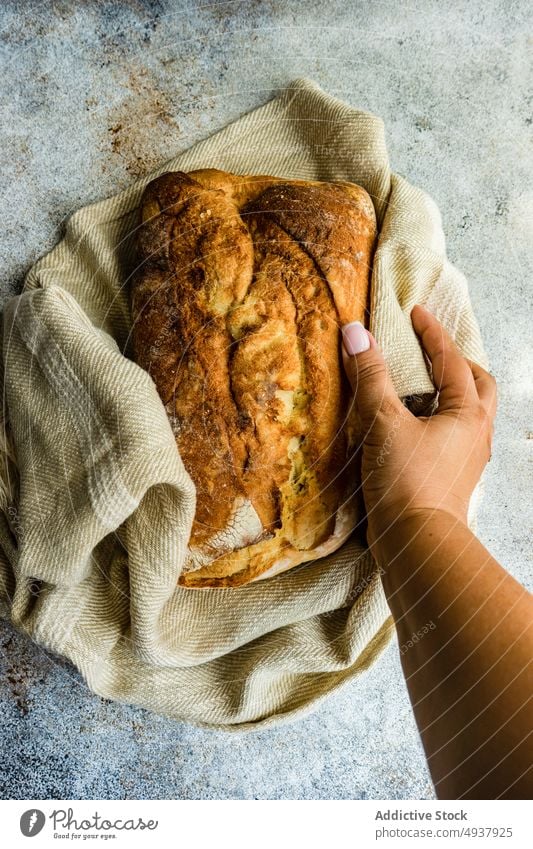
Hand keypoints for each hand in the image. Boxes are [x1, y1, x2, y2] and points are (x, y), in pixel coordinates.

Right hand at [341, 305, 496, 550]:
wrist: (418, 545)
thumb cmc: (407, 483)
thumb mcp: (384, 423)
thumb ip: (370, 376)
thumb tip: (355, 332)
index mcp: (468, 412)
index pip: (452, 359)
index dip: (431, 332)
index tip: (414, 313)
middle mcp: (477, 433)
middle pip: (478, 385)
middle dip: (457, 364)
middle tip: (430, 352)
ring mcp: (468, 458)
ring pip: (468, 413)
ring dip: (449, 393)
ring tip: (418, 387)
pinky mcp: (453, 477)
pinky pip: (453, 436)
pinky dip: (437, 420)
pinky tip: (412, 426)